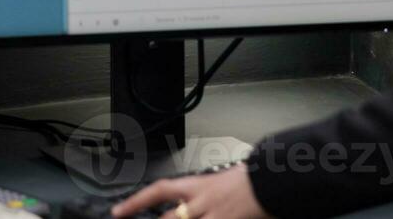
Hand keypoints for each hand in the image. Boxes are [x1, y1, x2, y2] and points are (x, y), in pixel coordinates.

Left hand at [111, 164, 267, 218]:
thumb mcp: (223, 178)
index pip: (158, 191)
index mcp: (197, 185)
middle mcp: (200, 203)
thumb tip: (194, 200)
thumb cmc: (253, 177)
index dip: (135, 202)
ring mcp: (213, 217)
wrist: (274, 181)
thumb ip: (206, 191)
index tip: (118, 211)